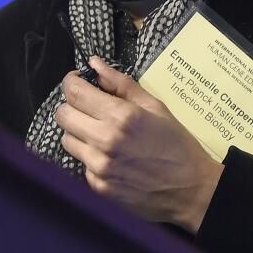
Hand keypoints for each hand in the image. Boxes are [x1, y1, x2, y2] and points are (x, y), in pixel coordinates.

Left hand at [55, 56, 223, 233]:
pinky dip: (91, 156)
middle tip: (89, 107)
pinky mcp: (97, 185)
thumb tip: (95, 64)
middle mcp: (105, 140)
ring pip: (67, 139)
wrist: (189, 188)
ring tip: (102, 133)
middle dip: (72, 106)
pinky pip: (81, 162)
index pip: (75, 93)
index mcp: (122, 116)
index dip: (71, 82)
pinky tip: (112, 156)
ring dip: (79, 131)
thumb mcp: (155, 107)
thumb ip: (121, 84)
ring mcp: (99, 166)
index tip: (76, 81)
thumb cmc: (177, 144)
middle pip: (63, 115)